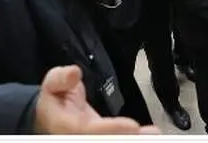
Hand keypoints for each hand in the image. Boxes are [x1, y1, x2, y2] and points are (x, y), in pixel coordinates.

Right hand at [35, 65, 158, 134]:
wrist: (52, 116)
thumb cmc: (55, 98)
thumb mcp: (52, 83)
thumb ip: (60, 78)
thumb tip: (74, 72)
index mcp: (64, 126)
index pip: (87, 131)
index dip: (110, 129)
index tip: (132, 126)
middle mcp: (78, 137)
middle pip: (103, 140)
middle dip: (126, 138)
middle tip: (151, 134)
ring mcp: (90, 139)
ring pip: (112, 141)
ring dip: (134, 140)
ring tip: (155, 134)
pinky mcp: (102, 138)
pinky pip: (118, 139)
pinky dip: (135, 138)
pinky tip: (153, 134)